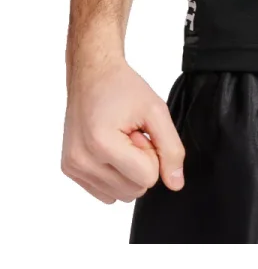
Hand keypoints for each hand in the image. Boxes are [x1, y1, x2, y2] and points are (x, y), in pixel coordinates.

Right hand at [62, 57, 184, 203]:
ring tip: (121, 140)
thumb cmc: (122, 87)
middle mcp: (82, 160)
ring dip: (128, 170)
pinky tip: (110, 149)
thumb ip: (171, 148)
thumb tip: (176, 183)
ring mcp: (73, 167)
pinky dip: (114, 175)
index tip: (141, 132)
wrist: (92, 74)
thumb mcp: (156, 110)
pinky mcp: (70, 170)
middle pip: (134, 190)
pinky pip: (105, 193)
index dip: (153, 154)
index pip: (148, 178)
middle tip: (131, 134)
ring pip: (120, 195)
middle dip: (141, 163)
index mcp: (101, 144)